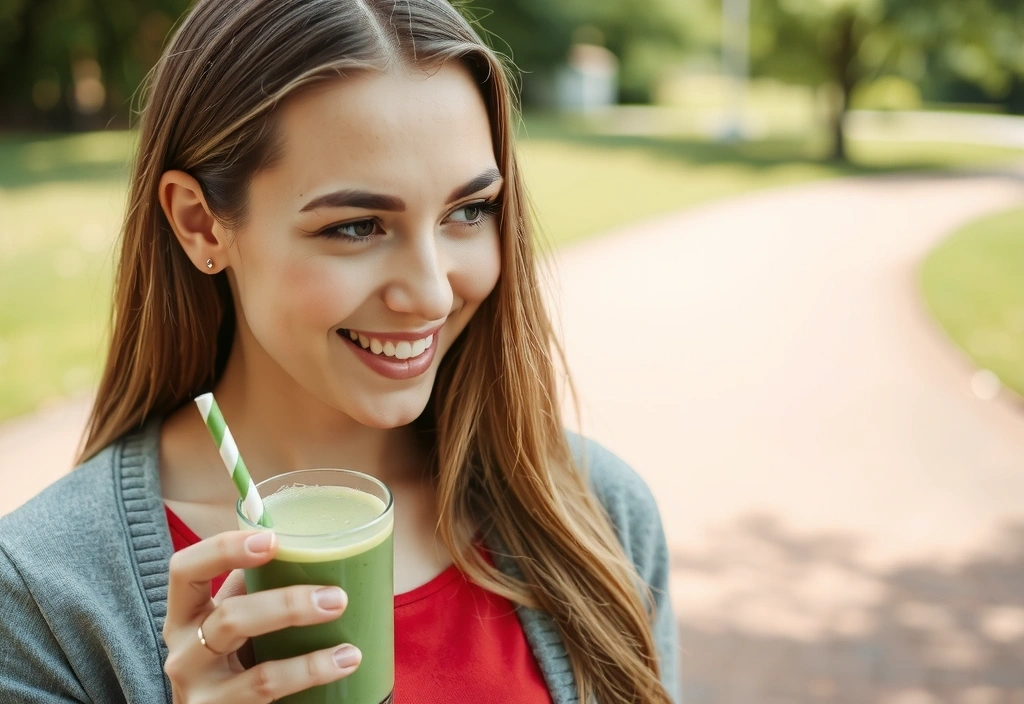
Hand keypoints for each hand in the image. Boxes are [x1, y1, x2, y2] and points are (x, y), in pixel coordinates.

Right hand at [162, 530, 360, 702]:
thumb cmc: (227, 656)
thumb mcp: (230, 620)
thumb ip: (253, 587)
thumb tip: (303, 546)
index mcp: (185, 614)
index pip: (185, 570)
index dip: (223, 549)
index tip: (271, 539)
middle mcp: (184, 653)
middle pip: (230, 618)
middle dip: (288, 605)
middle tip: (337, 597)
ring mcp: (203, 693)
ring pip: (258, 674)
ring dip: (310, 662)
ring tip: (350, 649)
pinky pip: (271, 697)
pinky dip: (312, 679)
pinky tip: (344, 664)